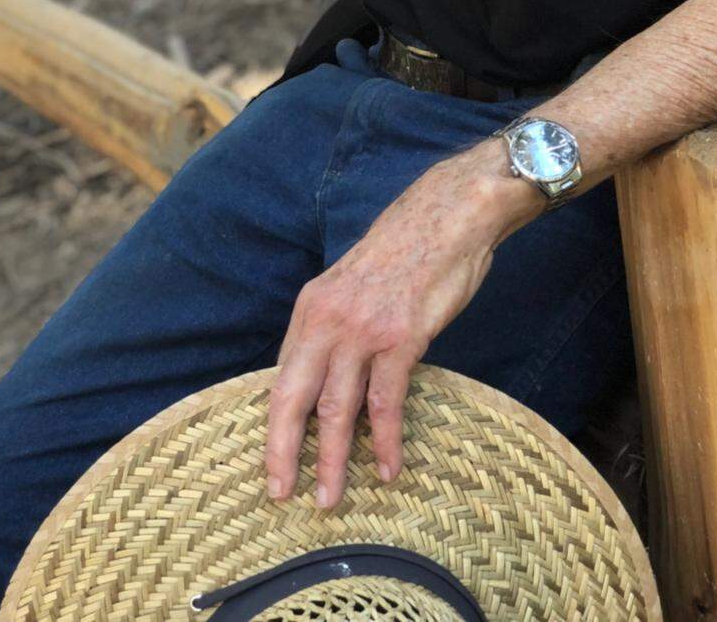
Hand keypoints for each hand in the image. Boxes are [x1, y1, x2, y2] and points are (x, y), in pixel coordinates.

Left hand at [264, 148, 514, 509]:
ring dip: (332, 461)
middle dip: (283, 451)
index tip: (273, 460)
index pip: (283, 376)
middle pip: (293, 397)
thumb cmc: (404, 253)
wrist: (444, 217)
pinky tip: (388, 468)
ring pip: (336, 409)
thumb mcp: (351, 285)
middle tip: (280, 493)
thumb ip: (336, 326)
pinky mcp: (400, 338)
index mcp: (311, 307)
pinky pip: (385, 402)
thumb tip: (327, 375)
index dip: (275, 423)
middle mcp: (328, 320)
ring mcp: (363, 330)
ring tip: (330, 499)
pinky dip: (385, 441)